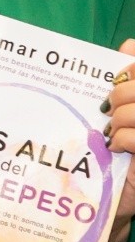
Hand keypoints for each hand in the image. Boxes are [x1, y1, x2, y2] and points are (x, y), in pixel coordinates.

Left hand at [101, 39, 134, 241]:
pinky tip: (116, 149)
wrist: (111, 197)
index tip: (116, 80)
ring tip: (113, 132)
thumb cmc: (111, 151)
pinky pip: (134, 136)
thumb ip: (126, 79)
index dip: (130, 69)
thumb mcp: (117, 112)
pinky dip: (121, 140)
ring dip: (119, 120)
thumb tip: (130, 44)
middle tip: (108, 111)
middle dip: (120, 95)